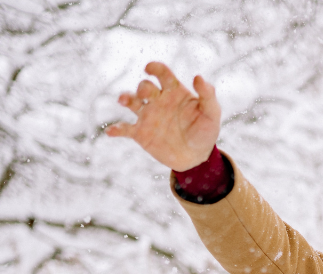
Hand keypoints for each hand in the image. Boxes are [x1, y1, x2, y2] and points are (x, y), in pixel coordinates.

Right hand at [106, 62, 220, 171]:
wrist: (196, 156)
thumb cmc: (205, 131)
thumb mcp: (211, 113)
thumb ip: (207, 95)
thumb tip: (198, 76)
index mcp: (174, 91)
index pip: (162, 73)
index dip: (154, 67)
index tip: (150, 68)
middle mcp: (158, 100)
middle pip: (145, 87)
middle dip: (143, 88)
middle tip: (146, 95)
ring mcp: (148, 116)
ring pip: (131, 102)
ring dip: (125, 98)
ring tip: (123, 100)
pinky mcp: (141, 133)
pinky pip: (125, 129)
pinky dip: (116, 129)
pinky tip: (111, 131)